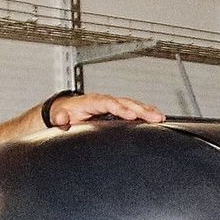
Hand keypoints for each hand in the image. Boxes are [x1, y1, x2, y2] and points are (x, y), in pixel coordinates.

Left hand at [43, 92, 165, 129]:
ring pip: (132, 104)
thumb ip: (60, 118)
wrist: (66, 111)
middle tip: (154, 117)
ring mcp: (113, 104)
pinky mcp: (118, 110)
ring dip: (147, 111)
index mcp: (91, 102)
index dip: (120, 108)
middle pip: (125, 102)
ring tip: (160, 117)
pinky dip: (145, 112)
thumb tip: (60, 118)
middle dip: (141, 110)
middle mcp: (104, 101)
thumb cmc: (65, 114)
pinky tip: (156, 117)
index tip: (131, 115)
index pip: (108, 103)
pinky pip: (134, 109)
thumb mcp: (59, 117)